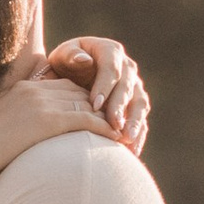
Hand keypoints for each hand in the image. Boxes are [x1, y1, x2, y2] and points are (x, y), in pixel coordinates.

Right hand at [0, 69, 114, 178]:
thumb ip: (4, 117)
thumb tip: (8, 129)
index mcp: (21, 89)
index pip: (60, 86)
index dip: (80, 98)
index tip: (93, 110)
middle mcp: (34, 91)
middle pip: (77, 91)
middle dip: (98, 105)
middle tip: (116, 118)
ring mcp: (42, 104)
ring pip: (85, 104)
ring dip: (106, 117)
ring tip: (122, 130)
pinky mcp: (49, 121)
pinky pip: (85, 120)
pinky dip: (104, 127)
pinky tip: (116, 138)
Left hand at [41, 34, 148, 151]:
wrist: (71, 77)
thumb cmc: (64, 65)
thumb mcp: (63, 56)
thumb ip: (70, 55)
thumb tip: (83, 60)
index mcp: (111, 52)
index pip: (111, 68)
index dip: (105, 86)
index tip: (95, 104)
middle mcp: (127, 68)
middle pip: (128, 88)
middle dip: (121, 107)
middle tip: (113, 125)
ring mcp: (134, 87)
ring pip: (140, 104)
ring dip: (135, 122)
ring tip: (126, 139)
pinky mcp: (136, 105)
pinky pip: (141, 120)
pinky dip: (138, 135)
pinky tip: (132, 151)